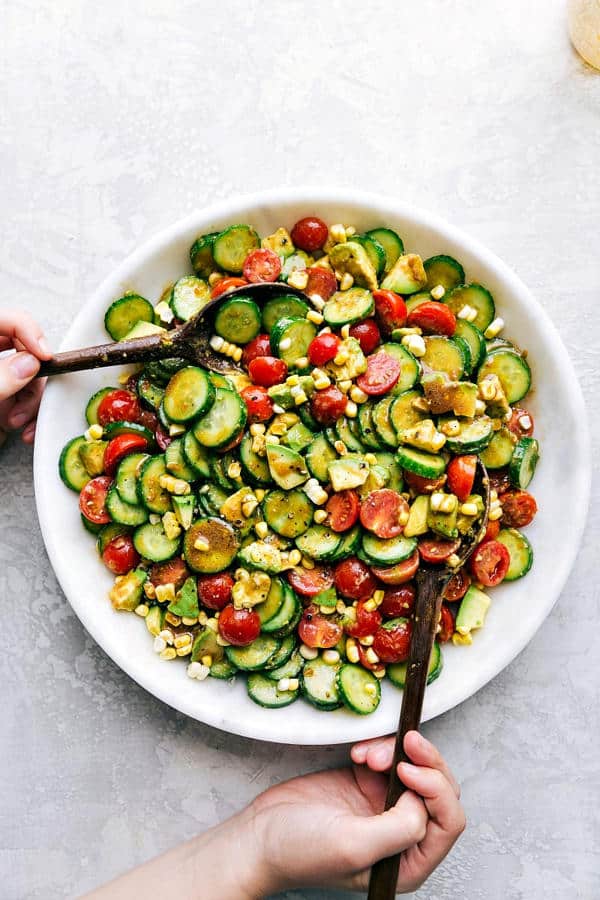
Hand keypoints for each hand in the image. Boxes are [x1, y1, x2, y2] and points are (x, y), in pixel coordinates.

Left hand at [0, 310, 51, 445]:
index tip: (45, 355)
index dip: (29, 331)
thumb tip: (30, 363)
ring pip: (33, 380)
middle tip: (31, 396)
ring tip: (19, 422)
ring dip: (34, 403)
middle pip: (26, 352)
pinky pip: (28, 404)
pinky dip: (32, 418)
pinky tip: (25, 432)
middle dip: (36, 377)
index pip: (7, 320)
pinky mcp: (4, 406)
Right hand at [249, 729, 465, 893]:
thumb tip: (423, 801)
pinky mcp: (368, 784)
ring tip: (369, 755)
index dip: (435, 789)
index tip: (406, 770)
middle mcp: (403, 836)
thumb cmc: (299, 852)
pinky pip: (392, 758)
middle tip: (405, 742)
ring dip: (398, 752)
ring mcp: (385, 808)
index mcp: (408, 863)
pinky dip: (380, 748)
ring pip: (418, 769)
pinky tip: (359, 753)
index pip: (448, 822)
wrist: (259, 835)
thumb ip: (400, 828)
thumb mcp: (354, 846)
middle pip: (439, 791)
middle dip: (424, 763)